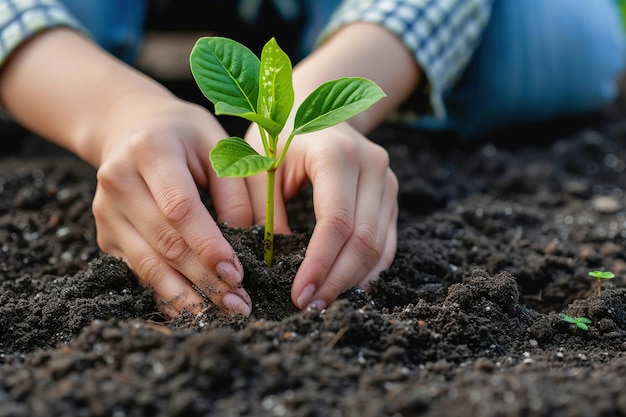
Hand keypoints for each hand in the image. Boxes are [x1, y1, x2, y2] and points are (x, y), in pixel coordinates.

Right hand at [92, 97, 253, 316]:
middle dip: (204, 279)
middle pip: (164, 241)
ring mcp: (106, 211)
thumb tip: (262, 241)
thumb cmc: (185, 136)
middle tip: (239, 304)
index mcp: (151, 150)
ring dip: (187, 296)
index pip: (180, 206)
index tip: (237, 272)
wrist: (129, 127)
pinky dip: (167, 294)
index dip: (208, 244)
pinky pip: (137, 272)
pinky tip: (194, 309)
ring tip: (222, 314)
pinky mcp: (105, 234)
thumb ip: (244, 190)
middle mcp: (119, 181)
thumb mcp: (220, 145)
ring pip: (147, 264)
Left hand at [245, 122, 397, 309]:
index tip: (299, 295)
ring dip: (351, 280)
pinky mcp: (391, 196)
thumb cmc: (279, 137)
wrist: (315, 108)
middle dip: (336, 280)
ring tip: (323, 302)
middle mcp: (372, 165)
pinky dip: (368, 269)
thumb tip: (274, 264)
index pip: (336, 222)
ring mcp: (387, 181)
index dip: (319, 264)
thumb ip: (266, 211)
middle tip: (309, 307)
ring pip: (378, 246)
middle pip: (363, 239)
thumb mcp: (261, 166)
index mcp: (337, 154)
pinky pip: (387, 242)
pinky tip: (347, 286)